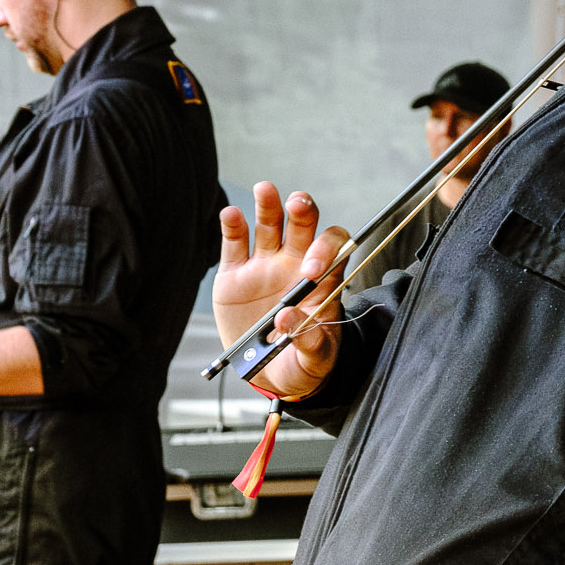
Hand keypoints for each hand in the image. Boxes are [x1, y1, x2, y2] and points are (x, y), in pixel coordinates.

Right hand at [213, 183, 350, 399]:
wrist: (270, 374)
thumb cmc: (302, 364)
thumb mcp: (314, 360)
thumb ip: (308, 341)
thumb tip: (287, 318)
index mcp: (322, 281)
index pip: (333, 250)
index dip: (324, 250)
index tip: (309, 270)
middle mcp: (294, 264)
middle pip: (303, 226)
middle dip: (302, 211)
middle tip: (297, 205)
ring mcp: (264, 265)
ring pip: (269, 225)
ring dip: (268, 205)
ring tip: (265, 190)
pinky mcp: (235, 274)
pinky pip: (234, 243)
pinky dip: (232, 225)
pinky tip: (231, 214)